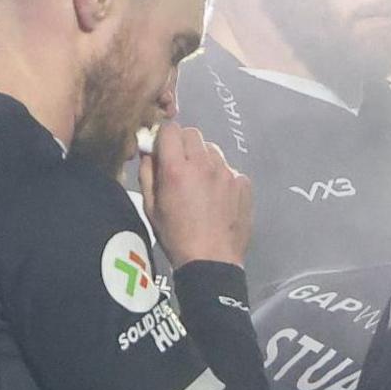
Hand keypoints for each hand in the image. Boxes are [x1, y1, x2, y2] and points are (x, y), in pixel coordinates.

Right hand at [146, 124, 251, 269]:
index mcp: (176, 168)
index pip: (170, 128)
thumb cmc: (176, 237)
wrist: (212, 260)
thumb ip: (147, 173)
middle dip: (184, 144)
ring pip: (212, 150)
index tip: (164, 150)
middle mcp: (204, 164)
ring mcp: (227, 173)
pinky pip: (229, 169)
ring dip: (204, 159)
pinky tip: (217, 197)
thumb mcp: (150, 207)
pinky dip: (221, 177)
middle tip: (181, 166)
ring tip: (200, 184)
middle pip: (193, 134)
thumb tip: (148, 152)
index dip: (165, 137)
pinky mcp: (243, 183)